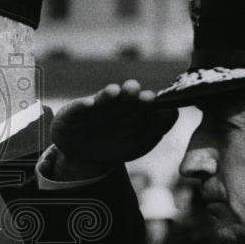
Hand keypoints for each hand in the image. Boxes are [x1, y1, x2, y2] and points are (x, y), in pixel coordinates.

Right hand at [50, 80, 177, 175]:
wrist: (83, 153)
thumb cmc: (115, 143)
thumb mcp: (138, 142)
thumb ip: (157, 128)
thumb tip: (173, 112)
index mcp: (131, 110)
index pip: (142, 105)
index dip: (147, 103)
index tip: (153, 99)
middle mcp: (113, 106)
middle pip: (123, 100)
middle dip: (130, 95)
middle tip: (134, 89)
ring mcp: (92, 109)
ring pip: (102, 101)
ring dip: (108, 95)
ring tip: (114, 92)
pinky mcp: (71, 114)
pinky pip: (76, 109)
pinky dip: (82, 106)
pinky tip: (89, 104)